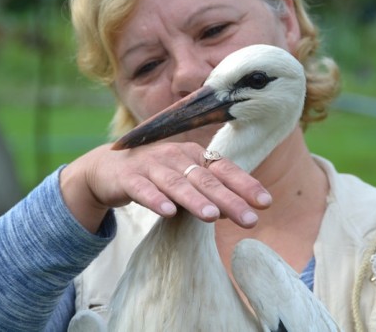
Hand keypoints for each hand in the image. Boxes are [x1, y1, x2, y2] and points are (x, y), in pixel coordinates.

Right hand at [59, 142, 271, 232]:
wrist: (110, 168)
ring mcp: (152, 165)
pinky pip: (143, 189)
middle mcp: (176, 156)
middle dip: (229, 200)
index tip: (266, 203)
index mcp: (194, 155)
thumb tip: (236, 211)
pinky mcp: (129, 177)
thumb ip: (209, 193)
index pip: (225, 169)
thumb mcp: (186, 180)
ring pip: (177, 184)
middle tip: (250, 220)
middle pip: (206, 179)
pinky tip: (168, 213)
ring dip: (195, 200)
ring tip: (213, 217)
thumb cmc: (157, 175)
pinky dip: (156, 200)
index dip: (246, 185)